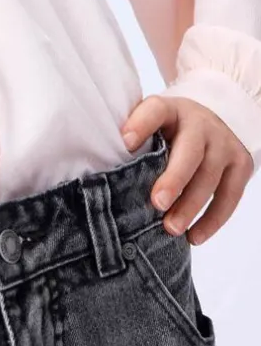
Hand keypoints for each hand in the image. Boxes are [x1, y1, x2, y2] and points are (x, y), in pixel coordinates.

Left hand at [121, 95, 252, 246]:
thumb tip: (103, 165)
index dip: (141, 124)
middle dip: (174, 179)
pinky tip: (194, 236)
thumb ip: (135, 138)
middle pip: (189, 152)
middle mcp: (201, 124)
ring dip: (190, 207)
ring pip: (210, 177)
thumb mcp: (154, 123)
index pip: (156, 110)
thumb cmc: (171, 128)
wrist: (215, 117)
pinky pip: (230, 196)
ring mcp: (224, 144)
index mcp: (172, 109)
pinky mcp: (241, 164)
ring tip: (171, 229)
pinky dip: (213, 220)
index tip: (124, 143)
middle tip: (157, 203)